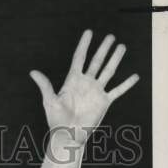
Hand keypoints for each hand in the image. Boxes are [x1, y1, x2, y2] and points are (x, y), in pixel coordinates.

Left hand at [30, 30, 138, 144]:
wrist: (68, 136)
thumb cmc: (56, 120)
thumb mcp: (49, 101)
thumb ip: (45, 85)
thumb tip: (32, 72)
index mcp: (73, 81)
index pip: (79, 58)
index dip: (84, 45)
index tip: (89, 32)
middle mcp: (86, 83)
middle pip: (96, 61)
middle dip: (103, 48)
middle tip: (110, 36)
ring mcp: (96, 92)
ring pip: (109, 71)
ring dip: (115, 59)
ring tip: (121, 46)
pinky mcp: (104, 102)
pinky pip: (118, 90)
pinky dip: (127, 84)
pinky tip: (135, 76)